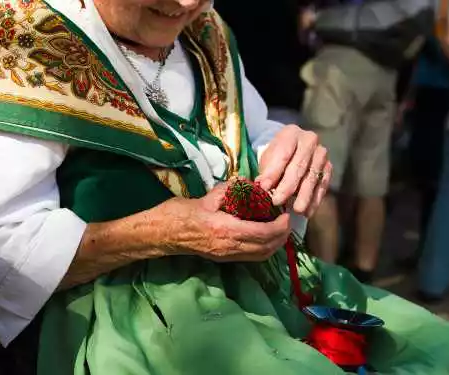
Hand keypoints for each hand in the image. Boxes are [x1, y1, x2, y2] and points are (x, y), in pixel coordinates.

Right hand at [148, 183, 291, 261]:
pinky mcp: (223, 258)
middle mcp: (229, 247)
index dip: (280, 227)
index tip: (286, 215)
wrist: (162, 234)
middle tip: (287, 222)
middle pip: (266, 248)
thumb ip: (230, 190)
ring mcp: (226, 255)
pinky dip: (263, 249)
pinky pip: (250, 257)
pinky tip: (264, 236)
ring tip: (279, 230)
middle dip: (282, 237)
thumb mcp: (207, 197)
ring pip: (260, 256)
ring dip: (274, 245)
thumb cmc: (180, 213)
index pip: (263, 233)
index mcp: (226, 230)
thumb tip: (248, 183)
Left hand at [255, 125, 332, 216]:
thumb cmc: (277, 156)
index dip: (273, 172)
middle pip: (299, 166)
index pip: (283, 154)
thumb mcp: (268, 159)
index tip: (264, 188)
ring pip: (312, 177)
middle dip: (287, 186)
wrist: (294, 150)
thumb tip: (262, 187)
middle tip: (277, 202)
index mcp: (291, 134)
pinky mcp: (328, 168)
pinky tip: (308, 212)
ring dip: (304, 196)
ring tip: (296, 210)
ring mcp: (321, 154)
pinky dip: (315, 199)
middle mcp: (310, 140)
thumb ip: (266, 172)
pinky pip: (322, 185)